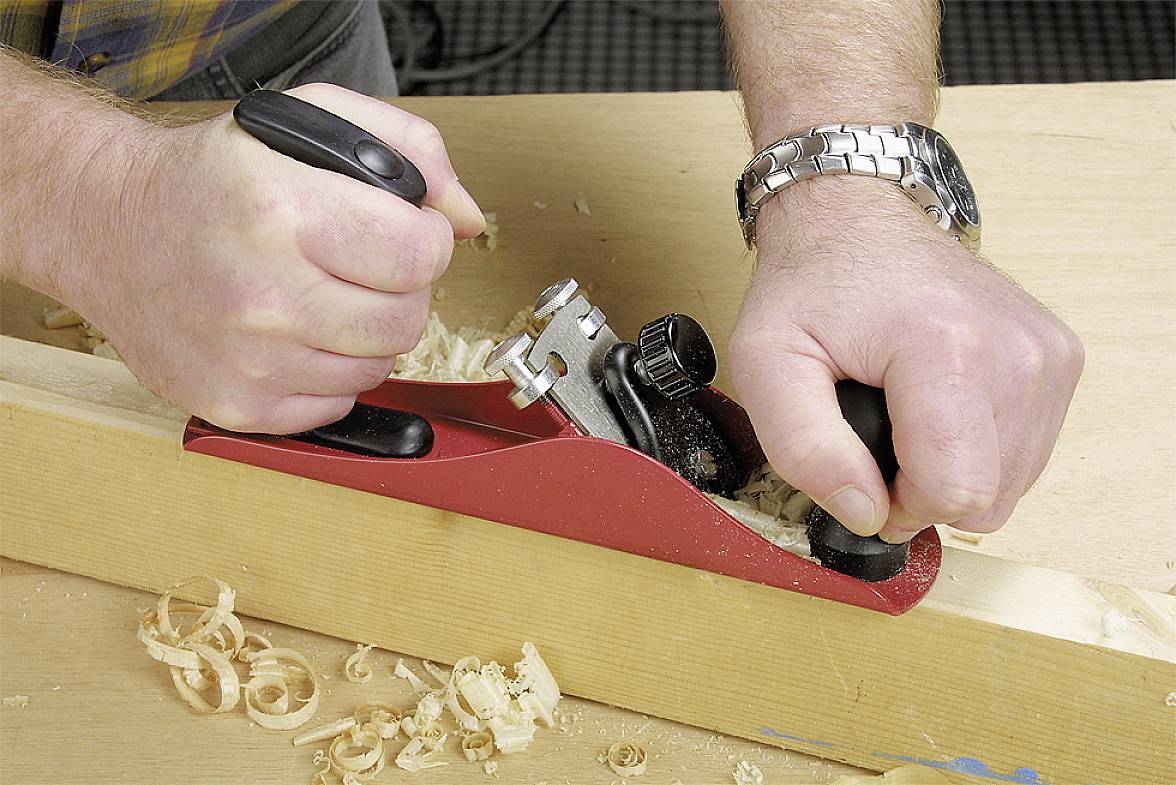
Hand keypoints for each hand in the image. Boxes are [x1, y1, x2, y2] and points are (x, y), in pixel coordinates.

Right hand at [65, 83, 484, 433]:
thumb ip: (410, 151)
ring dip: (367, 334)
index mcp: (283, 212)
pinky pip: (336, 404)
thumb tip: (466, 219)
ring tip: (323, 295)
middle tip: (360, 266)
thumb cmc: (214, 177)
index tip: (403, 232)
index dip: (426, 241)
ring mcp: (247, 360)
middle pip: (406, 321)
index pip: (421, 256)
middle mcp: (262, 294)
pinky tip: (295, 335)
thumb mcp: (310, 123)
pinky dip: (330, 374)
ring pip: (378, 368)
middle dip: (400, 290)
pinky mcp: (236, 406)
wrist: (108, 227)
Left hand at [728, 177, 1083, 541]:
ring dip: (951, 471)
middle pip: (988, 499)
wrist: (854, 215)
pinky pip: (1026, 452)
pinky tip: (936, 405)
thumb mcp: (765, 364)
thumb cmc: (809, 284)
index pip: (954, 492)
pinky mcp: (1060, 356)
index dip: (897, 505)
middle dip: (923, 493)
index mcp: (947, 349)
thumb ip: (804, 449)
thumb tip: (865, 514)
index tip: (859, 468)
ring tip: (902, 415)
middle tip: (875, 439)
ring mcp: (1049, 352)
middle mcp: (1018, 351)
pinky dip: (978, 448)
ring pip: (1013, 484)